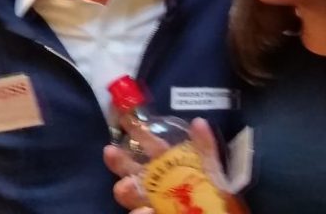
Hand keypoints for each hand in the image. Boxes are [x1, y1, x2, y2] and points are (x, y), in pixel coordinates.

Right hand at [104, 118, 226, 212]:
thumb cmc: (213, 195)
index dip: (138, 133)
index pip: (151, 147)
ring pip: (131, 196)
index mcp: (169, 168)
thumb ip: (205, 149)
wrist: (215, 213)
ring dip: (126, 190)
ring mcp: (150, 203)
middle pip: (132, 171)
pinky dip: (139, 213)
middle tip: (110, 152)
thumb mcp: (211, 170)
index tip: (123, 120)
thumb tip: (199, 121)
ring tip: (126, 186)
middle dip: (120, 162)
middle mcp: (155, 185)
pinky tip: (145, 211)